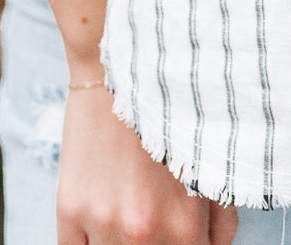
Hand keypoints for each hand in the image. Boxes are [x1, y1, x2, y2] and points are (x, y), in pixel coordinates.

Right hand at [57, 83, 239, 244]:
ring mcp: (101, 222)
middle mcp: (141, 232)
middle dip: (156, 242)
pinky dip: (89, 240)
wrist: (120, 63)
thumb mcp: (209, 159)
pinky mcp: (69, 209)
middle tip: (151, 207)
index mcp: (183, 225)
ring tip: (128, 203)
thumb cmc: (172, 106)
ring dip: (120, 241)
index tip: (180, 231)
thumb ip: (221, 218)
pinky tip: (101, 212)